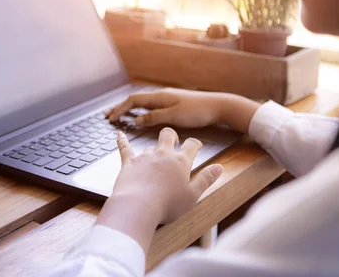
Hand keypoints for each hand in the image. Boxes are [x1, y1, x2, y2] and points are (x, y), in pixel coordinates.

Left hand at [96, 129, 222, 252]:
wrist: (138, 206)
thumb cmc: (167, 205)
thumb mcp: (193, 195)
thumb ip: (206, 179)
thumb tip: (219, 167)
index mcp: (180, 162)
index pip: (191, 145)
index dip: (195, 144)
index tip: (196, 146)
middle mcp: (163, 155)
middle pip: (168, 135)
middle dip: (172, 135)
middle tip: (173, 141)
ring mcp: (145, 157)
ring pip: (150, 146)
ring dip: (153, 150)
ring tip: (153, 157)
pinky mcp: (128, 163)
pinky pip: (125, 148)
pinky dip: (122, 140)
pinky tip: (118, 134)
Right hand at [107, 88, 261, 133]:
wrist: (219, 106)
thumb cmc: (198, 112)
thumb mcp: (174, 117)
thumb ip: (154, 117)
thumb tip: (136, 120)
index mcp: (160, 97)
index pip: (134, 101)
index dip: (120, 109)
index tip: (110, 118)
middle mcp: (162, 95)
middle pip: (136, 100)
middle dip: (120, 107)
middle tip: (108, 115)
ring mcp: (168, 99)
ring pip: (143, 103)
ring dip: (129, 108)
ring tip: (119, 114)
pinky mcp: (174, 104)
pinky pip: (151, 106)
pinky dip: (140, 110)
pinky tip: (140, 115)